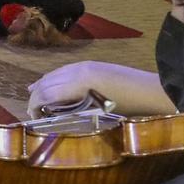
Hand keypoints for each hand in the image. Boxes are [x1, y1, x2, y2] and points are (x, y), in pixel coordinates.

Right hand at [25, 61, 175, 118]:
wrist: (150, 92)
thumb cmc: (127, 109)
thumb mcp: (97, 115)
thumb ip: (71, 111)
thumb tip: (51, 114)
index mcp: (77, 84)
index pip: (45, 93)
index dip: (34, 106)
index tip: (33, 118)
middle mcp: (76, 71)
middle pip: (45, 82)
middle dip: (35, 97)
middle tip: (32, 113)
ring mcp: (83, 66)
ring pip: (53, 74)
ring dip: (41, 87)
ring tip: (33, 98)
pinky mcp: (89, 64)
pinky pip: (63, 70)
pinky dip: (52, 79)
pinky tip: (48, 83)